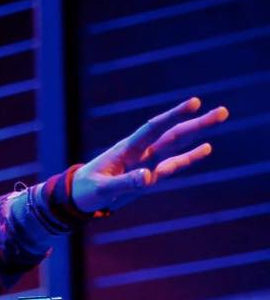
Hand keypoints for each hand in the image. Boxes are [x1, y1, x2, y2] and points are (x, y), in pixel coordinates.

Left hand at [72, 97, 228, 212]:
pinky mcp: (148, 176)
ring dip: (197, 134)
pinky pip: (172, 165)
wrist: (78, 197)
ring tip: (220, 119)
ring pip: (176, 146)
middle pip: (172, 135)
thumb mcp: (102, 189)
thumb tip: (150, 176)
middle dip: (196, 123)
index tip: (194, 103)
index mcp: (126, 150)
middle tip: (222, 111)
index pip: (153, 129)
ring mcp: (145, 163)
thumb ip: (124, 183)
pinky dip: (189, 157)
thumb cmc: (86, 189)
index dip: (173, 115)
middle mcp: (139, 152)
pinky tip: (206, 148)